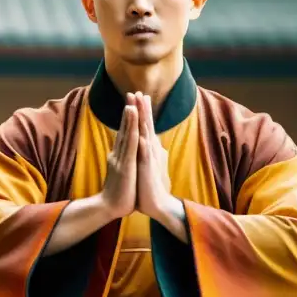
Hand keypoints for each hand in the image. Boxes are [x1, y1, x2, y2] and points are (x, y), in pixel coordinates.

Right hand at [100, 98, 138, 219]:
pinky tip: (135, 126)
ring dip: (129, 119)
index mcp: (120, 155)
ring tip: (132, 103)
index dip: (128, 117)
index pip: (125, 132)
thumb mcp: (122, 172)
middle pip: (125, 128)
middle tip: (131, 93)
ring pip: (127, 135)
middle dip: (128, 110)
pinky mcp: (125, 167)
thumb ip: (124, 161)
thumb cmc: (119, 192)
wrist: (109, 207)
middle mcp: (118, 154)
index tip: (132, 102)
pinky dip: (133, 134)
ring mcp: (120, 159)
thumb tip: (127, 154)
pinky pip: (130, 148)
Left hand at [135, 92, 173, 219]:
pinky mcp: (147, 168)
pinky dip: (142, 142)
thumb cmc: (150, 185)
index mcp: (149, 149)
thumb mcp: (148, 165)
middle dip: (143, 108)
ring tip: (140, 106)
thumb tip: (147, 142)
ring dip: (143, 119)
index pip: (146, 126)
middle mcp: (151, 150)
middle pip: (147, 125)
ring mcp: (150, 158)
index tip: (139, 96)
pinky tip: (139, 132)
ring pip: (147, 134)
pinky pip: (144, 153)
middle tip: (139, 92)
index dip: (143, 111)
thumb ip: (147, 153)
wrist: (157, 204)